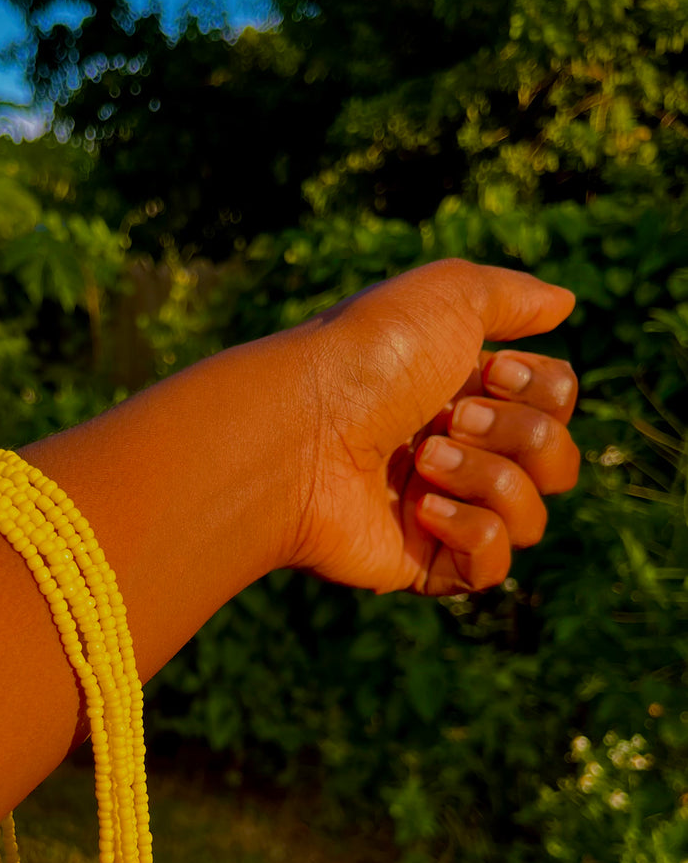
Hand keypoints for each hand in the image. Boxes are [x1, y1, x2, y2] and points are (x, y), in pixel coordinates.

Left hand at [284, 259, 578, 594]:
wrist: (298, 434)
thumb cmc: (367, 358)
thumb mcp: (447, 295)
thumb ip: (513, 296)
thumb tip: (565, 304)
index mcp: (462, 388)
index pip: (558, 400)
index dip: (541, 388)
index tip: (492, 372)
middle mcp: (456, 449)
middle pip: (558, 459)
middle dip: (516, 433)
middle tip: (446, 419)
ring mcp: (440, 510)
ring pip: (533, 516)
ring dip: (489, 479)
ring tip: (422, 461)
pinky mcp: (422, 565)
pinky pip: (493, 568)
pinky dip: (472, 533)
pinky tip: (421, 510)